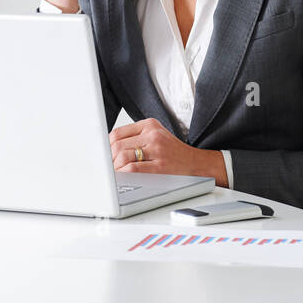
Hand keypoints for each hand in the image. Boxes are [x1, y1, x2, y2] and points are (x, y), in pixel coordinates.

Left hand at [109, 118, 224, 183]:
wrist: (197, 164)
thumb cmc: (174, 153)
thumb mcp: (156, 137)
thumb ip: (135, 138)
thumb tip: (108, 150)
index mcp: (150, 125)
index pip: (117, 133)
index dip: (106, 147)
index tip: (104, 156)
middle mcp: (153, 135)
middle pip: (117, 145)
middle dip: (108, 159)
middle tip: (108, 168)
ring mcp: (157, 150)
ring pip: (122, 156)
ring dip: (114, 168)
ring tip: (115, 174)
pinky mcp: (160, 166)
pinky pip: (132, 169)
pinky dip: (123, 174)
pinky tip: (123, 177)